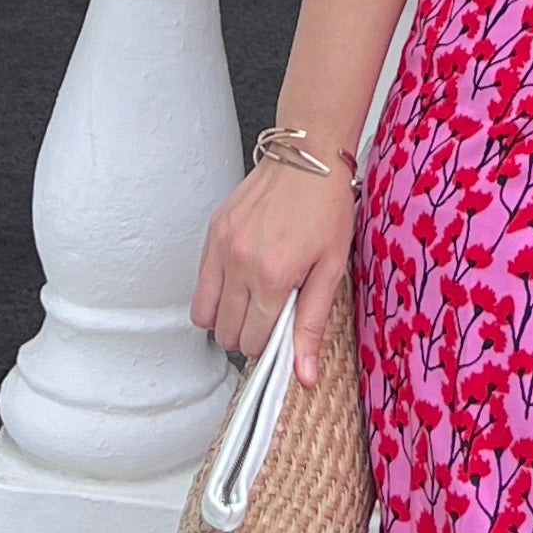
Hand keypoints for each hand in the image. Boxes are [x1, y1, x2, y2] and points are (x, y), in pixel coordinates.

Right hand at [191, 155, 357, 386]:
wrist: (308, 158)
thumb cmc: (327, 208)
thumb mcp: (332, 270)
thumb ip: (312, 324)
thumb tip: (304, 374)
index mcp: (272, 277)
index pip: (252, 341)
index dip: (268, 346)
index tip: (282, 335)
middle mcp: (239, 264)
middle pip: (226, 332)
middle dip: (248, 335)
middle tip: (272, 317)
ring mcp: (220, 247)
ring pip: (206, 313)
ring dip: (227, 319)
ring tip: (254, 303)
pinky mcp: (212, 233)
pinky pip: (200, 282)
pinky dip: (216, 292)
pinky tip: (240, 282)